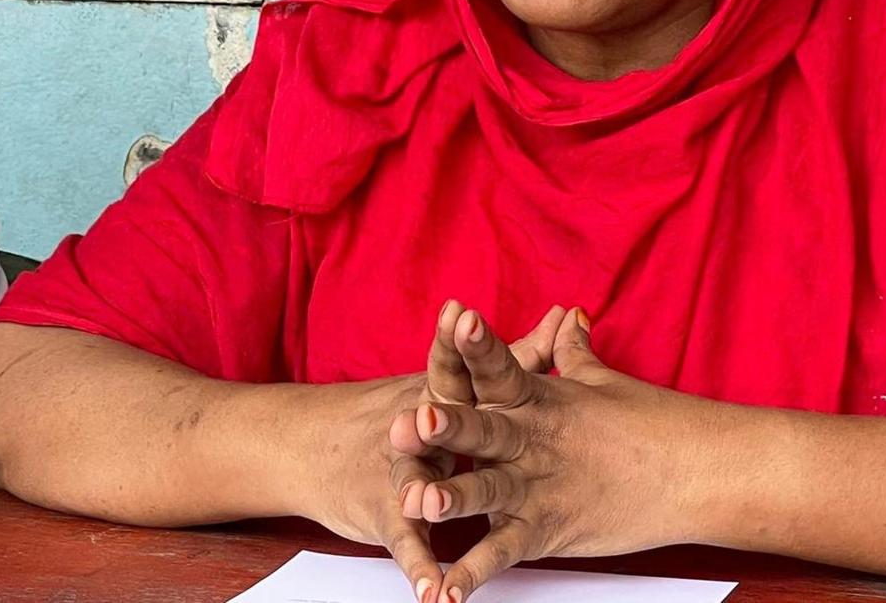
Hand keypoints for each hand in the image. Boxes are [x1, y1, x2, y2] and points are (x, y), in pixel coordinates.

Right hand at [306, 303, 566, 602]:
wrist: (320, 446)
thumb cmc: (406, 409)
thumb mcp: (460, 380)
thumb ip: (520, 354)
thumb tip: (565, 318)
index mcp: (439, 393)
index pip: (447, 361)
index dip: (454, 339)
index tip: (460, 312)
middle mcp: (419, 429)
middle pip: (430, 421)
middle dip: (434, 417)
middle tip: (432, 412)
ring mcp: (403, 474)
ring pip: (415, 483)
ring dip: (425, 494)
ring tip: (428, 502)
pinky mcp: (390, 517)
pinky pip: (409, 545)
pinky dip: (421, 569)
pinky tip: (435, 594)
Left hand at [390, 307, 706, 601]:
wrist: (693, 472)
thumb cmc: (650, 421)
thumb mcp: (603, 380)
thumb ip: (572, 351)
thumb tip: (566, 317)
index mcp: (541, 399)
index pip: (504, 367)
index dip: (480, 344)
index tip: (457, 318)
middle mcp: (533, 442)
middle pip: (485, 432)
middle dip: (449, 428)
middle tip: (413, 419)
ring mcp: (538, 489)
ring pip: (487, 492)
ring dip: (452, 498)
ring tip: (417, 502)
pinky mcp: (546, 531)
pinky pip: (502, 554)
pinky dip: (471, 574)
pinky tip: (442, 593)